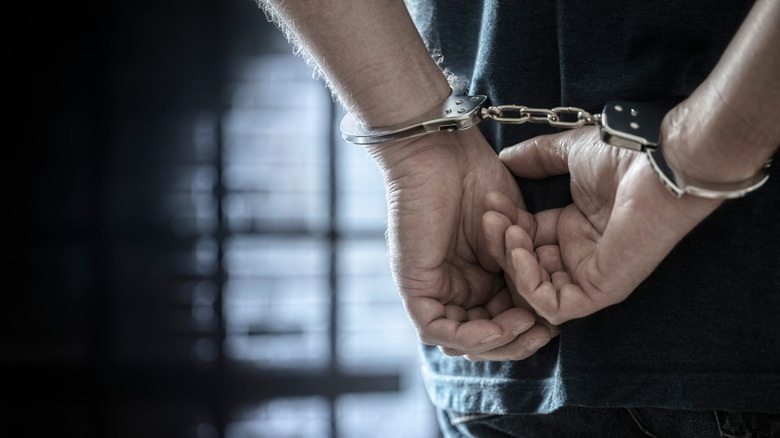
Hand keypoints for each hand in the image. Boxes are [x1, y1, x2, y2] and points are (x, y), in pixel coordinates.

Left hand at [368, 127, 553, 360]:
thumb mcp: (513, 234)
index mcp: (475, 278)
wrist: (444, 152)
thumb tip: (545, 309)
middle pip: (482, 338)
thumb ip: (523, 268)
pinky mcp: (414, 287)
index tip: (556, 322)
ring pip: (460, 340)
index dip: (528, 329)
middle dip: (516, 342)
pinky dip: (472, 335)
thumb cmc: (477, 180)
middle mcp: (452, 288)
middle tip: (544, 332)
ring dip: (498, 341)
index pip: (500, 321)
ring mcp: (431, 289)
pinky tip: (501, 323)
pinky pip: (437, 329)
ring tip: (526, 324)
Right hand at [485, 127, 721, 324]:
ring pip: (534, 290)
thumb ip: (536, 157)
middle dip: (500, 243)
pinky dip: (528, 283)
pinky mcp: (600, 290)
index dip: (504, 225)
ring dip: (511, 262)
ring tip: (508, 230)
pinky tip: (521, 249)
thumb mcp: (568, 153)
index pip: (526, 240)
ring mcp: (590, 275)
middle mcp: (581, 254)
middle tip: (491, 217)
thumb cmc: (625, 157)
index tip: (490, 202)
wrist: (657, 164)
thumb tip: (504, 159)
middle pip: (525, 266)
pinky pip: (553, 306)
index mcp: (575, 228)